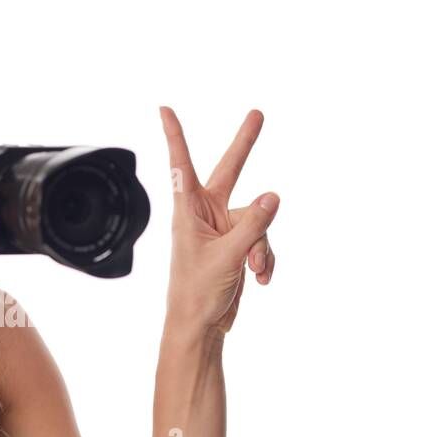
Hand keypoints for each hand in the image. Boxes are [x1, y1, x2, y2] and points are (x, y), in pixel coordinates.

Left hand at [160, 105, 278, 338]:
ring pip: (259, 219)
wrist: (201, 327)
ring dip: (262, 245)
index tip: (163, 109)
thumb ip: (253, 226)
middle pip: (230, 171)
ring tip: (254, 269)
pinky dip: (266, 258)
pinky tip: (261, 278)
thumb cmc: (197, 293)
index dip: (175, 136)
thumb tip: (274, 195)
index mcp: (189, 212)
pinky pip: (263, 240)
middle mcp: (206, 214)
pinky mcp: (239, 245)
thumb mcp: (227, 257)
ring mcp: (224, 229)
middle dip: (245, 145)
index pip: (181, 165)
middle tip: (258, 113)